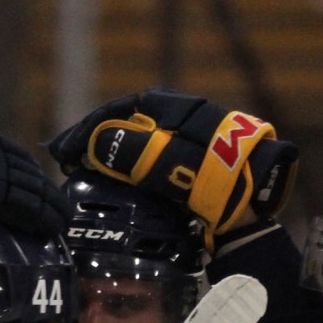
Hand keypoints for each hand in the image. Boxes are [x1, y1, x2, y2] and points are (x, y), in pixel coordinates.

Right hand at [46, 89, 297, 236]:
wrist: (257, 213)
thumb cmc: (217, 182)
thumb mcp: (169, 163)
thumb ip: (131, 150)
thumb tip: (95, 143)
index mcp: (180, 110)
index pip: (124, 108)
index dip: (90, 127)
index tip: (65, 149)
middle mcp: (186, 123)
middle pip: (130, 126)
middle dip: (97, 142)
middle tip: (69, 163)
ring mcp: (193, 149)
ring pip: (141, 147)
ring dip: (112, 160)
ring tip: (86, 177)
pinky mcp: (197, 174)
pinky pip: (154, 167)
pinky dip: (131, 175)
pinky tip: (119, 189)